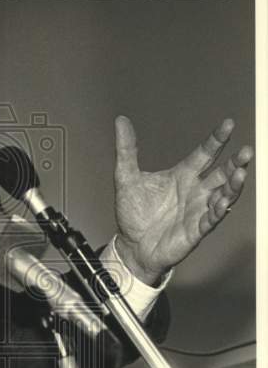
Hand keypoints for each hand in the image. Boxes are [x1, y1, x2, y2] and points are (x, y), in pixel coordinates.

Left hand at [113, 115, 252, 285]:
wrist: (130, 245)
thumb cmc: (133, 213)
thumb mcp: (126, 178)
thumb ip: (126, 150)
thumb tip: (121, 121)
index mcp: (183, 175)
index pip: (205, 153)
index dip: (217, 139)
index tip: (228, 124)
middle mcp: (195, 190)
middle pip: (222, 173)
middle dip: (235, 162)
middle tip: (246, 151)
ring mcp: (198, 210)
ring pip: (223, 194)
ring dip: (233, 185)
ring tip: (240, 173)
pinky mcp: (196, 230)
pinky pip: (212, 218)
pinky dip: (219, 210)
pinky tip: (224, 201)